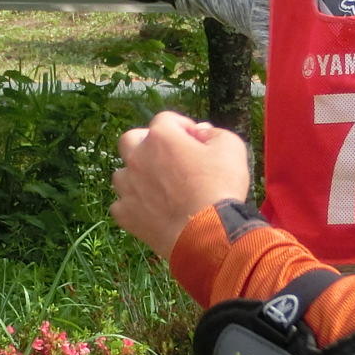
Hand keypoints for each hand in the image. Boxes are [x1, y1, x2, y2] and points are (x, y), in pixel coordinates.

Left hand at [110, 110, 252, 257]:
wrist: (206, 234)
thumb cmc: (220, 189)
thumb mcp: (231, 148)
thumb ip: (213, 132)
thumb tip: (199, 131)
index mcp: (162, 137)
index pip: (166, 120)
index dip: (182, 128)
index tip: (194, 142)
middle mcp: (138, 156)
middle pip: (132, 139)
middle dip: (147, 144)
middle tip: (167, 159)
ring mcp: (128, 186)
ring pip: (123, 173)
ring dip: (137, 176)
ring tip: (158, 188)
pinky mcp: (124, 213)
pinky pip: (122, 203)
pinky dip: (134, 205)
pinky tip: (152, 211)